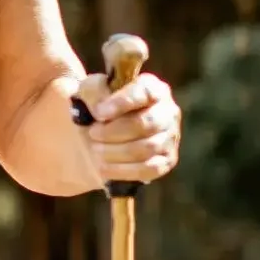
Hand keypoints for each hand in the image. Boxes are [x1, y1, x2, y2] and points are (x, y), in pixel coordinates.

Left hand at [75, 70, 180, 187]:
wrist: (98, 135)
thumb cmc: (97, 107)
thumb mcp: (90, 91)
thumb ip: (93, 91)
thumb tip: (101, 108)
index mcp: (152, 88)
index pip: (144, 92)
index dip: (121, 103)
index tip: (98, 113)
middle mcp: (167, 111)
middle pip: (146, 123)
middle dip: (114, 131)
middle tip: (93, 133)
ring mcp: (170, 137)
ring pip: (147, 148)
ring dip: (115, 151)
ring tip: (95, 150)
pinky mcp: (166, 160)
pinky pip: (149, 169)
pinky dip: (123, 170)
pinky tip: (103, 168)